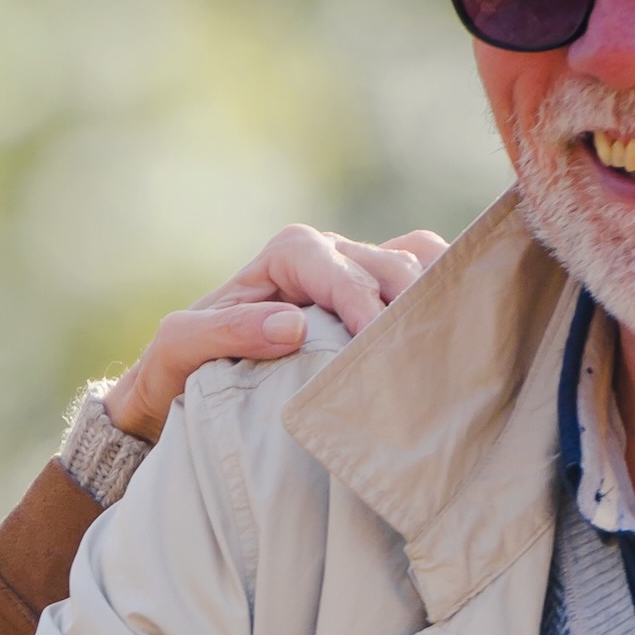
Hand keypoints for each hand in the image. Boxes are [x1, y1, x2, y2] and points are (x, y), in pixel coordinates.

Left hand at [108, 225, 445, 442]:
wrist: (186, 382)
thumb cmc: (180, 363)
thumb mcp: (182, 346)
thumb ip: (227, 331)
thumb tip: (292, 327)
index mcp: (290, 252)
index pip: (343, 275)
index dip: (366, 312)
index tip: (378, 356)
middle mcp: (330, 252)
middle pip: (393, 267)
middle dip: (410, 310)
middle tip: (424, 365)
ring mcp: (359, 272)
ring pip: (420, 268)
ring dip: (437, 304)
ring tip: (448, 353)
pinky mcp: (379, 298)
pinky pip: (427, 281)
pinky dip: (444, 302)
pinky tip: (454, 342)